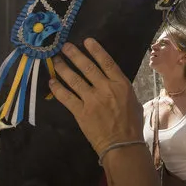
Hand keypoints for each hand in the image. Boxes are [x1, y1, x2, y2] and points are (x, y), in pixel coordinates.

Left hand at [49, 39, 143, 155]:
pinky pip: (66, 97)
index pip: (106, 62)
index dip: (96, 50)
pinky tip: (51, 82)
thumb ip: (121, 89)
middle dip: (74, 55)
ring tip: (55, 60)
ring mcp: (91, 100)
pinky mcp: (80, 112)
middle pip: (87, 67)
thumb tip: (113, 82)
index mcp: (121, 84)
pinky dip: (57, 89)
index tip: (86, 41)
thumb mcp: (133, 100)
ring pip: (74, 80)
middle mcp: (105, 88)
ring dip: (63, 68)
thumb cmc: (132, 124)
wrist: (123, 145)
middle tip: (65, 47)